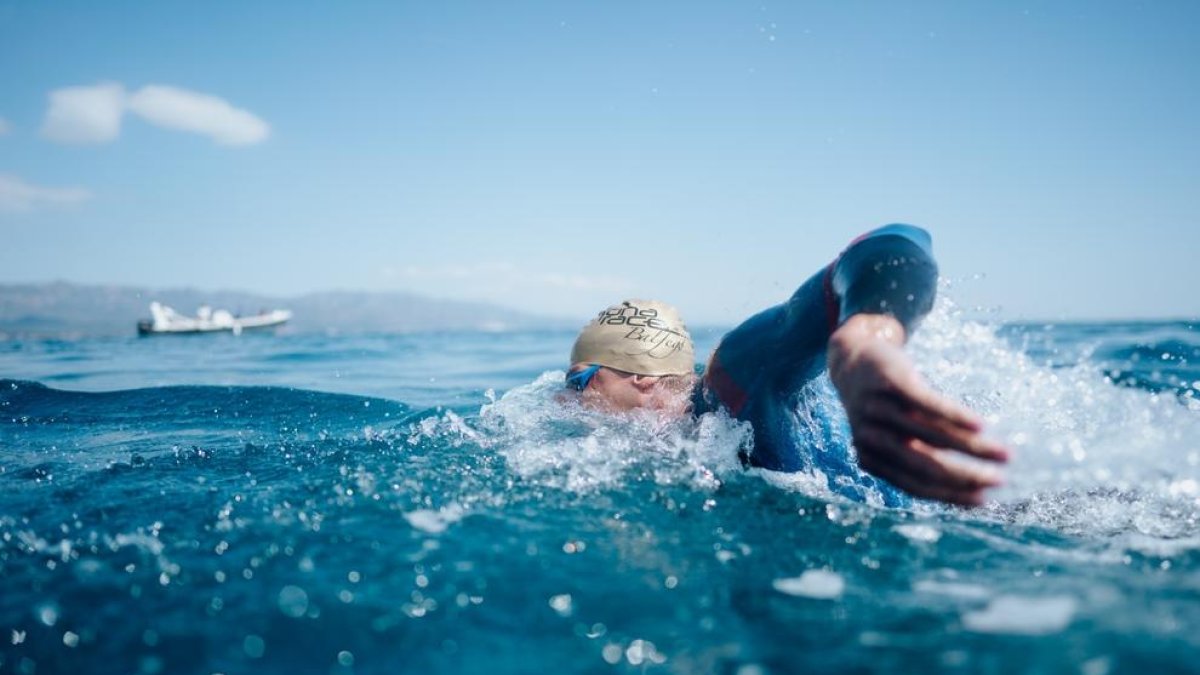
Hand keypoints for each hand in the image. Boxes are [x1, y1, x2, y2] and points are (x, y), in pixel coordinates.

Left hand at [827, 314, 1008, 505]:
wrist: (852, 358)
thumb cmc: (880, 405)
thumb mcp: (891, 434)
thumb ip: (915, 457)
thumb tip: (962, 489)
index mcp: (872, 458)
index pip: (916, 485)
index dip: (951, 495)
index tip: (984, 500)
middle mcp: (872, 437)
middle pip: (927, 465)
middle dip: (968, 477)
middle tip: (1001, 479)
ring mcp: (880, 409)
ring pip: (935, 435)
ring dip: (974, 447)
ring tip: (1004, 453)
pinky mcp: (892, 382)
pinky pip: (930, 404)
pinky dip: (957, 416)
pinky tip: (982, 425)